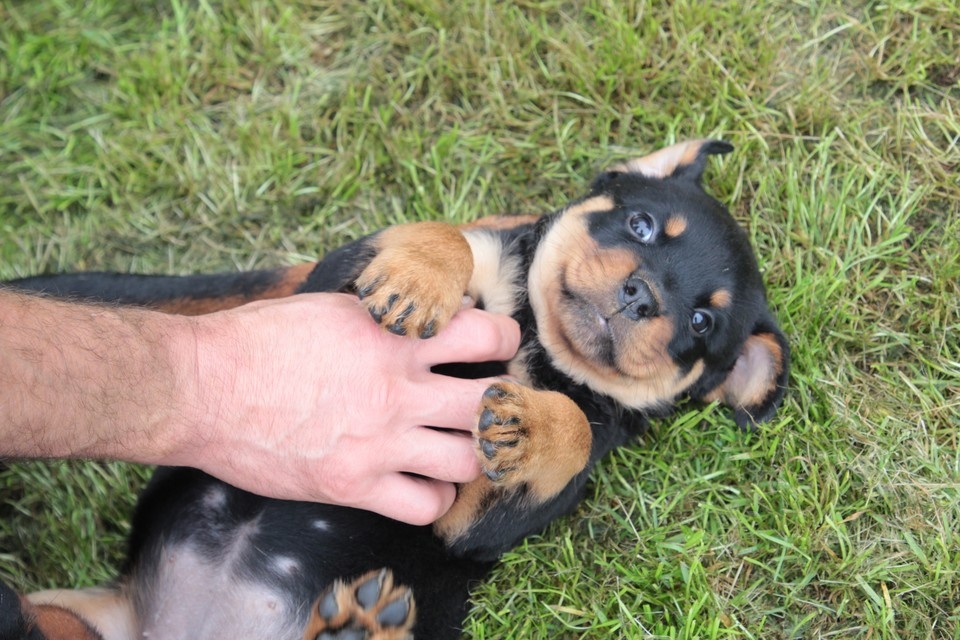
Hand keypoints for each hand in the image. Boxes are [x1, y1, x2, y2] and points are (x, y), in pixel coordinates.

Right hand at [169, 293, 519, 524]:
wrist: (201, 390)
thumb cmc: (259, 340)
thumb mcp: (334, 306)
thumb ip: (391, 313)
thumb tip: (439, 311)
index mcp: (393, 337)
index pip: (485, 335)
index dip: (501, 340)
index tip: (495, 345)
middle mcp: (397, 390)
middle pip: (491, 403)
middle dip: (502, 402)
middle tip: (492, 400)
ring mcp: (379, 442)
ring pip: (469, 459)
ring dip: (472, 451)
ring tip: (459, 442)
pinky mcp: (354, 485)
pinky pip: (425, 505)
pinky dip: (434, 496)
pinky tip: (423, 480)